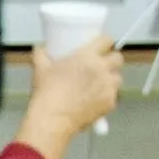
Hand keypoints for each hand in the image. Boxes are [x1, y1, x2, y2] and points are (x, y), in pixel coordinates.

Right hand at [23, 38, 122, 156]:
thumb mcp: (40, 69)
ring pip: (118, 77)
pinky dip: (106, 96)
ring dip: (111, 78)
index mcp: (87, 56)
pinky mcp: (111, 102)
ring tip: (98, 83)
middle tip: (100, 65)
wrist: (53, 119)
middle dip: (111, 60)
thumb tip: (40, 48)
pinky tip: (94, 99)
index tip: (102, 45)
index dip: (105, 41)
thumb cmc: (47, 93)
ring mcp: (109, 87)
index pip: (107, 40)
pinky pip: (114, 95)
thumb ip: (41, 54)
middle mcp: (102, 69)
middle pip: (118, 58)